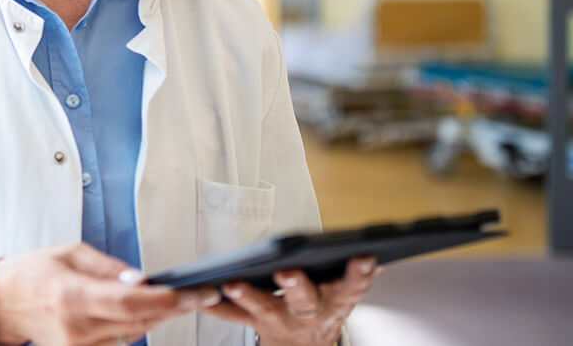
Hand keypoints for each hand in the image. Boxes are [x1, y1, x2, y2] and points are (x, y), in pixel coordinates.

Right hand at [0, 243, 219, 345]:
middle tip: (198, 294)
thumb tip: (142, 279)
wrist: (1, 303)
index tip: (190, 293)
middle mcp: (77, 328)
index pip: (128, 303)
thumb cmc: (31, 273)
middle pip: (139, 322)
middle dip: (173, 308)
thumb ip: (109, 267)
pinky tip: (142, 311)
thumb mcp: (71, 253)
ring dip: (156, 317)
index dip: (164, 300)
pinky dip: (136, 326)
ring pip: (135, 335)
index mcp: (72, 296)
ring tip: (171, 299)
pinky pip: (121, 343)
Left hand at [198, 255, 377, 344]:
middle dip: (295, 284)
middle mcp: (308, 312)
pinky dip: (215, 305)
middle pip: (304, 298)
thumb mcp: (342, 293)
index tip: (363, 257)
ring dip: (247, 296)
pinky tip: (202, 291)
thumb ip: (350, 274)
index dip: (358, 273)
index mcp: (336, 300)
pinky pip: (232, 315)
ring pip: (264, 306)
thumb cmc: (321, 308)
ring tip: (231, 283)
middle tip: (286, 271)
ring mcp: (279, 319)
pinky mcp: (254, 322)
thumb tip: (369, 251)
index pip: (352, 286)